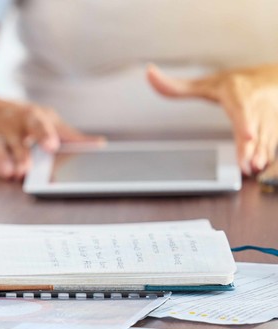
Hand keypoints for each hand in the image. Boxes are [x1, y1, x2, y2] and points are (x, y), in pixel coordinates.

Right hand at [0, 89, 103, 179]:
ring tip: (23, 169)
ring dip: (16, 154)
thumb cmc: (8, 116)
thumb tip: (96, 143)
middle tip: (51, 147)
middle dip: (42, 134)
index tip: (82, 143)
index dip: (64, 133)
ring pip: (7, 140)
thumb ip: (66, 133)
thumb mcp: (37, 119)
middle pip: (31, 124)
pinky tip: (5, 171)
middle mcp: (16, 121)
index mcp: (33, 115)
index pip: (51, 123)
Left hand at [147, 63, 277, 174]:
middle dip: (252, 145)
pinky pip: (271, 141)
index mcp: (237, 91)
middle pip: (254, 126)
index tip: (248, 134)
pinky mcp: (274, 126)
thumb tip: (149, 73)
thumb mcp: (206, 83)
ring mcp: (267, 116)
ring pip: (265, 136)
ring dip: (260, 153)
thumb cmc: (235, 84)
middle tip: (248, 163)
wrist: (271, 80)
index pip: (242, 108)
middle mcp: (255, 103)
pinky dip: (267, 153)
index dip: (246, 121)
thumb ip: (176, 86)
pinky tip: (259, 167)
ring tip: (253, 168)